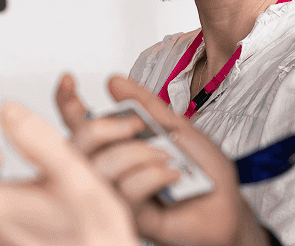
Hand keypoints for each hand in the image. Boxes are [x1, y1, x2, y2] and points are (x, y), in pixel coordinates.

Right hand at [56, 74, 270, 245]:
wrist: (227, 204)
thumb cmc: (204, 170)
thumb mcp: (176, 126)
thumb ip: (145, 104)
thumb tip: (114, 82)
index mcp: (118, 143)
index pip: (79, 124)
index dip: (67, 102)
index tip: (69, 80)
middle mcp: (111, 167)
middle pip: (77, 145)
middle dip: (102, 127)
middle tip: (137, 125)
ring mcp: (117, 192)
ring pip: (99, 167)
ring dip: (136, 153)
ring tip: (166, 155)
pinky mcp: (129, 215)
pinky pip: (125, 190)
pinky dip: (151, 175)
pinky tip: (173, 175)